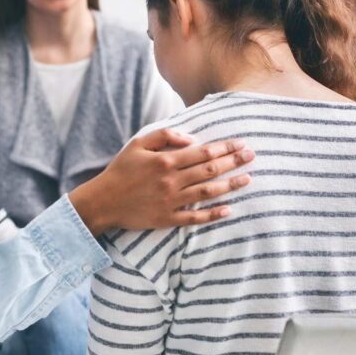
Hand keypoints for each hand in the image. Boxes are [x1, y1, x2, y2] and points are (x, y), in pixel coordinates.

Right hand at [70, 128, 253, 234]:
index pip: (203, 153)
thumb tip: (191, 139)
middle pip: (210, 170)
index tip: (241, 144)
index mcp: (166, 161)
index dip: (224, 148)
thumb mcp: (138, 144)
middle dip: (234, 162)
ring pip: (207, 192)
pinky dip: (212, 214)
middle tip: (252, 156)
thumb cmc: (121, 169)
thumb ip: (165, 135)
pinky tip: (228, 210)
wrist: (103, 201)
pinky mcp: (167, 219)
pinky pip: (194, 217)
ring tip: (248, 179)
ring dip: (230, 186)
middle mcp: (171, 181)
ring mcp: (171, 201)